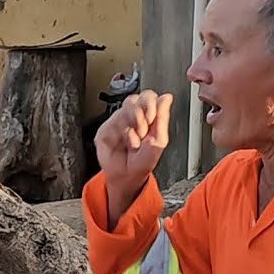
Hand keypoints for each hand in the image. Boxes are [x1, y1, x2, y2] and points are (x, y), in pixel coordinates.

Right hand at [94, 90, 173, 215]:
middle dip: (142, 115)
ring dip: (134, 124)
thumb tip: (167, 98)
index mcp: (147, 116)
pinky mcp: (106, 128)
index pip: (149, 97)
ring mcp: (118, 121)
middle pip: (137, 97)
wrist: (127, 176)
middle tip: (143, 131)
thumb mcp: (160, 140)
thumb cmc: (143, 162)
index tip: (152, 118)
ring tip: (135, 140)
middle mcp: (132, 117)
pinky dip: (123, 132)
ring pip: (125, 107)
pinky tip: (125, 142)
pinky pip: (114, 120)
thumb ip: (163, 117)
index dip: (151, 103)